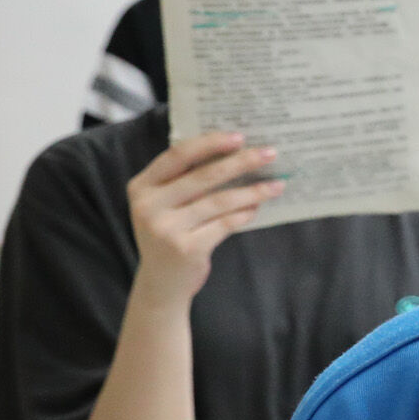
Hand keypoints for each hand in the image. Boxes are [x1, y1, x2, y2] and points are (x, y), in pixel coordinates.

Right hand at [126, 131, 283, 305]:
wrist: (161, 282)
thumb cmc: (171, 233)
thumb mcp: (166, 204)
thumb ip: (186, 180)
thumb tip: (236, 152)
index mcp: (141, 187)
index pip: (177, 156)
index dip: (209, 143)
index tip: (239, 136)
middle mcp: (148, 206)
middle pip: (203, 176)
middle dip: (241, 162)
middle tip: (271, 154)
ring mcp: (165, 229)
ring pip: (219, 201)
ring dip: (253, 191)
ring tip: (277, 185)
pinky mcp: (186, 248)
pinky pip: (225, 224)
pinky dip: (244, 214)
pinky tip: (257, 208)